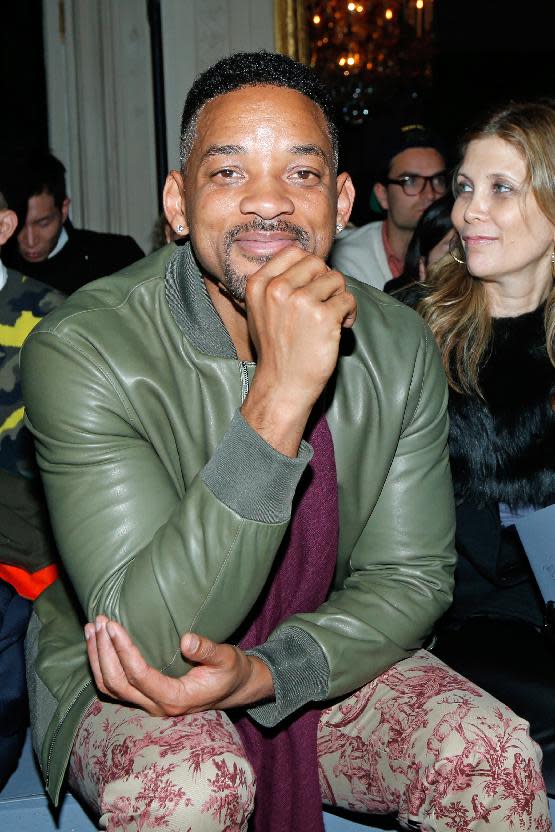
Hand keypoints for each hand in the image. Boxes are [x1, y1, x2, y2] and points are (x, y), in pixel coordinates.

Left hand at [84, 616, 273, 716]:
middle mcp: (157, 706)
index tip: (113, 625)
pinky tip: (98, 643)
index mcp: (176, 698)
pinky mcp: (144, 698)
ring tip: (92, 629)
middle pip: (117, 683)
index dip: (123, 650)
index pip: (139, 675)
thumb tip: (186, 639)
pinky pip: (114, 687)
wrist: (234, 689)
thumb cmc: (231, 671)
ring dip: (97, 658)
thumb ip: (208, 650)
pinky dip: (101, 665)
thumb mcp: (227, 659)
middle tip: (100, 620)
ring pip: (110, 688)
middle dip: (103, 651)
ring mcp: (148, 705)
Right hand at [242, 245, 355, 455]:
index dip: (309, 268)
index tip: (312, 287)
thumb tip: (305, 261)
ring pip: (336, 279)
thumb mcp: (260, 310)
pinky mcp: (323, 316)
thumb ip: (275, 284)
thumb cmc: (276, 350)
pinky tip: (341, 328)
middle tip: (325, 304)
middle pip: (317, 263)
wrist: (282, 385)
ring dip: (340, 298)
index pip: (294, 252)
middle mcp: (277, 288)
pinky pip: (349, 300)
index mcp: (259, 283)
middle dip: (326, 282)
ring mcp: (301, 301)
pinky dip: (350, 314)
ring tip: (333, 318)